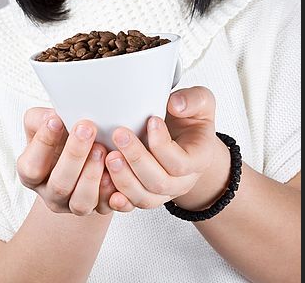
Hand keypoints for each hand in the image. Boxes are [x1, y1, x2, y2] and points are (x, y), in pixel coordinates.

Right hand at [17, 107, 130, 215]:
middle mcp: (52, 194)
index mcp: (32, 174)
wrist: (83, 150)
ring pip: (81, 202)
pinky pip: (107, 206)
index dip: (43, 144)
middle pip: (59, 185)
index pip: (31, 167)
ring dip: (92, 174)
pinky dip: (112, 192)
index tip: (55, 120)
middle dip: (74, 155)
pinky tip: (115, 173)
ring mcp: (75, 204)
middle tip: (86, 128)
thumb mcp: (44, 123)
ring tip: (102, 148)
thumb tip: (52, 118)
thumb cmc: (61, 136)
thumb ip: (40, 119)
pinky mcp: (100, 208)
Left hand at [105, 86, 228, 211]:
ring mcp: (163, 192)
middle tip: (120, 135)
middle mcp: (182, 182)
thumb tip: (176, 105)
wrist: (184, 135)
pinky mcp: (145, 194)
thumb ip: (193, 100)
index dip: (163, 145)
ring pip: (144, 197)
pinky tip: (104, 182)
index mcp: (198, 160)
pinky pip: (131, 204)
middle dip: (137, 159)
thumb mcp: (201, 101)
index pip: (180, 163)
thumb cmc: (190, 118)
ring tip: (109, 156)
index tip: (151, 120)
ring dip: (124, 179)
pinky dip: (117, 197)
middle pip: (159, 182)